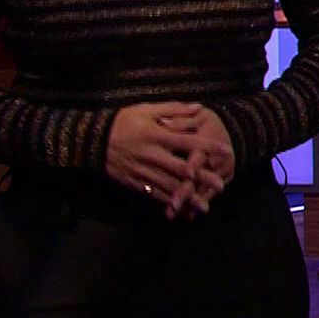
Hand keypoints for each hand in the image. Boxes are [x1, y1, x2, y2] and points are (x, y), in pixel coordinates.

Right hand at [106, 102, 229, 215]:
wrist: (92, 141)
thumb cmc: (122, 122)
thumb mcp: (145, 110)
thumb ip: (173, 110)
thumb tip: (198, 107)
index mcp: (157, 135)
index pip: (187, 141)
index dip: (207, 146)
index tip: (226, 150)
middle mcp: (152, 155)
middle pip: (181, 168)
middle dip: (202, 178)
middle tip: (221, 185)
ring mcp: (143, 171)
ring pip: (168, 186)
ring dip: (188, 197)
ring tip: (205, 206)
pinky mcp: (135, 182)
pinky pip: (153, 194)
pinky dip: (168, 202)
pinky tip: (181, 210)